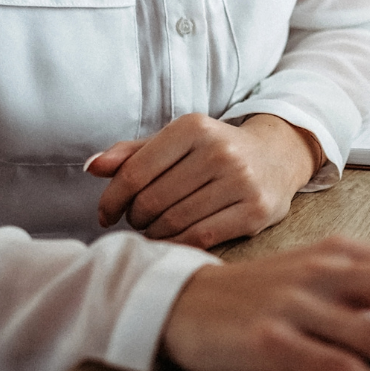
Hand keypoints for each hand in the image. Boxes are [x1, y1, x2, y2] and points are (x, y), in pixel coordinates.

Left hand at [89, 113, 322, 246]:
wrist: (277, 156)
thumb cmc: (215, 150)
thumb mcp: (177, 141)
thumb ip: (134, 153)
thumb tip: (93, 167)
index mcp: (194, 127)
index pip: (135, 172)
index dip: (112, 199)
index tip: (105, 214)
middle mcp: (219, 150)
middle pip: (152, 200)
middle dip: (135, 217)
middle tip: (136, 220)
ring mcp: (241, 181)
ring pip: (174, 221)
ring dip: (154, 232)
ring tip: (154, 229)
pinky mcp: (256, 210)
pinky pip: (201, 236)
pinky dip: (178, 243)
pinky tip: (173, 239)